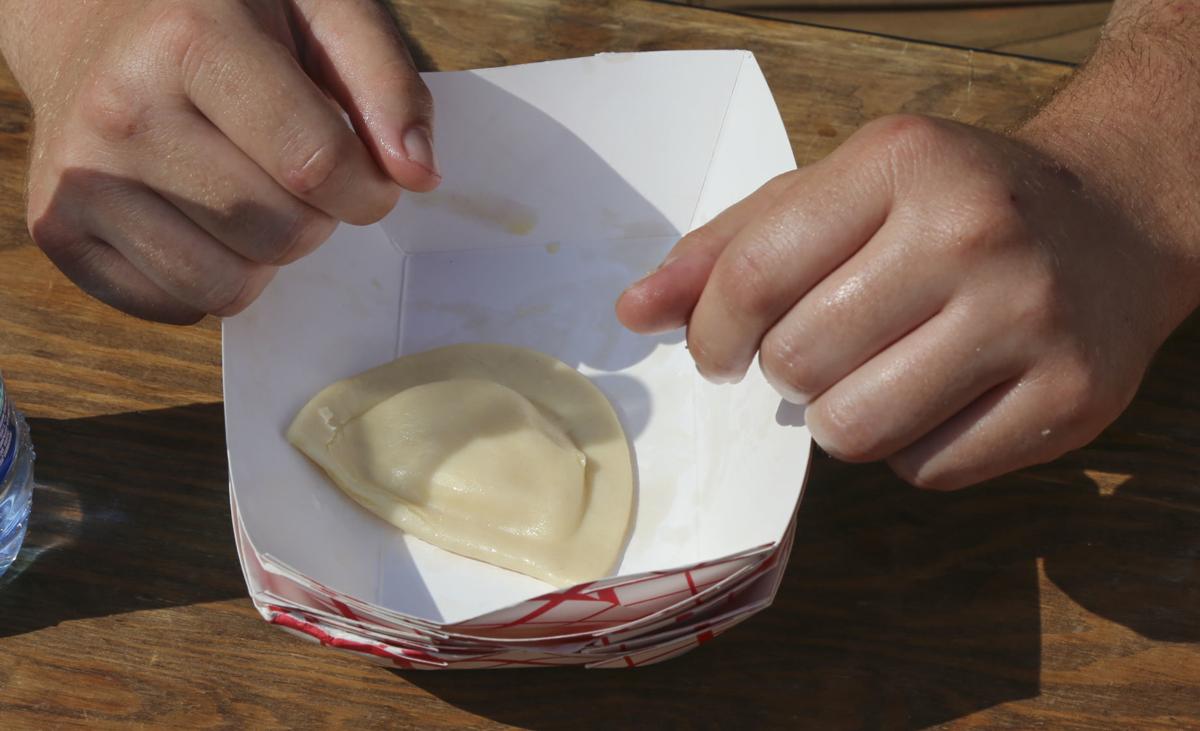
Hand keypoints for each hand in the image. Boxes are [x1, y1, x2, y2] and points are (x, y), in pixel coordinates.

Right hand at [4, 0, 438, 322]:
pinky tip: (202, 217)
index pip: (317, 165)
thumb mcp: (319, 7)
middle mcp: (120, 113)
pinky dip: (210, 278)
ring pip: (226, 287)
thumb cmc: (224, 12)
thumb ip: (383, 82)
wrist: (91, 18)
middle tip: (297, 173)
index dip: (369, 188)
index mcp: (189, 41)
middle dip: (318, 218)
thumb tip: (417, 174)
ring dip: (265, 256)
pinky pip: (175, 306)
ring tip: (250, 194)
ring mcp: (78, 178)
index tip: (369, 176)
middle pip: (279, 233)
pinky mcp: (58, 231)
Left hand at [617, 114, 1191, 488]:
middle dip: (787, 371)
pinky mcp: (1069, 400)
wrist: (1114, 221)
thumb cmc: (949, 205)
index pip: (753, 276)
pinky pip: (924, 472)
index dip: (710, 333)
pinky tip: (943, 394)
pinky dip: (911, 448)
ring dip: (843, 416)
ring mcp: (1029, 320)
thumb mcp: (841, 192)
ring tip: (880, 371)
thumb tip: (634, 313)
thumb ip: (731, 246)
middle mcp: (972, 234)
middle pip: (797, 365)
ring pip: (853, 431)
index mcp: (899, 163)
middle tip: (823, 348)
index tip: (717, 351)